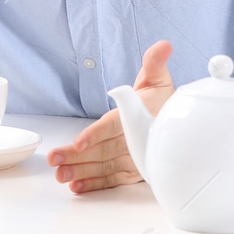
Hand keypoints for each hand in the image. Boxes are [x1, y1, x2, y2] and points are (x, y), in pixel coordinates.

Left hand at [46, 40, 174, 193]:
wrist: (178, 124)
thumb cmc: (162, 101)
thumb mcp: (159, 79)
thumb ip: (155, 63)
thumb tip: (162, 46)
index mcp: (140, 117)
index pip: (116, 126)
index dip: (97, 134)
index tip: (79, 142)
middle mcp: (137, 141)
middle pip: (104, 150)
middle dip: (79, 157)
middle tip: (56, 159)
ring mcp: (135, 159)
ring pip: (105, 166)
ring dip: (82, 172)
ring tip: (60, 174)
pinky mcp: (133, 171)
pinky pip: (113, 179)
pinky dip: (95, 184)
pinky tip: (77, 186)